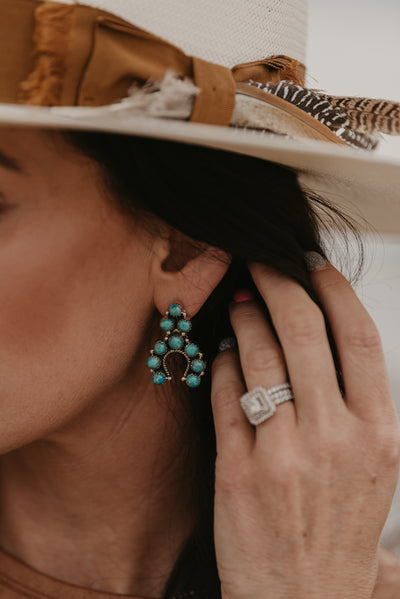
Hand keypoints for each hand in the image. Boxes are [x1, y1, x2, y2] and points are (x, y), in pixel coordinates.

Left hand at [211, 259, 399, 598]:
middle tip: (262, 263)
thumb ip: (354, 399)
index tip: (312, 264)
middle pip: (304, 331)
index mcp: (380, 432)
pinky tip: (223, 352)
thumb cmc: (339, 524)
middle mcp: (337, 439)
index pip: (359, 335)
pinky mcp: (238, 472)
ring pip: (257, 354)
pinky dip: (222, 363)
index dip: (333, 288)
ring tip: (241, 301)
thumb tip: (324, 329)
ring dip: (245, 316)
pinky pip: (224, 394)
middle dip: (278, 283)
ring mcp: (285, 455)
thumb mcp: (373, 463)